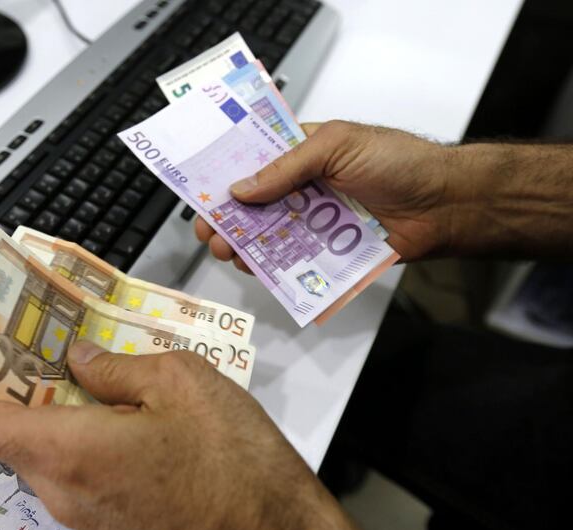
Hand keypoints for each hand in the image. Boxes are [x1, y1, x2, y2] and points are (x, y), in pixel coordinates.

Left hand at [0, 341, 357, 529]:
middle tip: (53, 350)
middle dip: (23, 391)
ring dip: (57, 417)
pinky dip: (82, 444)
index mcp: (70, 452)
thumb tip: (76, 359)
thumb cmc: (234, 457)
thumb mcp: (181, 381)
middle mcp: (64, 495)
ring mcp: (85, 520)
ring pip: (45, 459)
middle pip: (11, 440)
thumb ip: (115, 366)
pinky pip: (76, 480)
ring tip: (97, 378)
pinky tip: (125, 419)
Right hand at [195, 121, 456, 272]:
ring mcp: (314, 220)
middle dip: (226, 216)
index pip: (254, 160)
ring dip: (242, 242)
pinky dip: (270, 265)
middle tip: (208, 229)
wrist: (444, 205)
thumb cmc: (399, 162)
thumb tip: (241, 189)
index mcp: (303, 152)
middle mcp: (304, 186)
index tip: (200, 188)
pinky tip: (253, 266)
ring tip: (226, 250)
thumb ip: (287, 167)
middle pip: (254, 202)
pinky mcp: (326, 251)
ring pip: (267, 234)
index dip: (225, 172)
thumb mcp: (337, 146)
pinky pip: (292, 260)